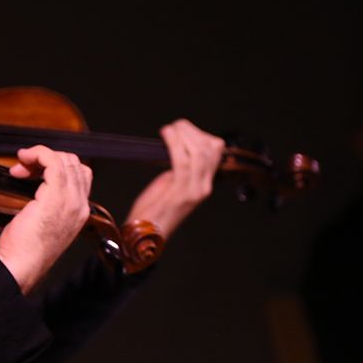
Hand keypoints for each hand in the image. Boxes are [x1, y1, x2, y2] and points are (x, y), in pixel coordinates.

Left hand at [0, 146, 92, 293]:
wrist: (20, 268)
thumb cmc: (23, 249)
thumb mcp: (42, 222)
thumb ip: (46, 202)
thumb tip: (33, 180)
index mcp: (80, 211)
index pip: (79, 174)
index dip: (56, 165)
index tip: (30, 171)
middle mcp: (80, 205)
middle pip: (74, 164)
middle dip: (47, 158)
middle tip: (23, 168)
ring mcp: (71, 202)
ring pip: (65, 160)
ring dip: (40, 155)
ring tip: (21, 165)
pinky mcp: (55, 198)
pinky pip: (53, 162)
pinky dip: (38, 154)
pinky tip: (24, 159)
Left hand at [125, 118, 223, 240]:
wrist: (146, 236)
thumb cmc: (153, 209)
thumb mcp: (170, 184)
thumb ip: (178, 166)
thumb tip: (176, 144)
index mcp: (203, 183)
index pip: (216, 151)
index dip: (201, 134)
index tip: (182, 128)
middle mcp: (204, 186)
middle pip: (211, 149)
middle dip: (192, 131)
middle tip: (175, 126)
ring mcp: (194, 191)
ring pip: (200, 153)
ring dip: (184, 135)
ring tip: (169, 130)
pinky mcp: (181, 194)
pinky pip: (183, 163)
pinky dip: (175, 145)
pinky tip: (166, 136)